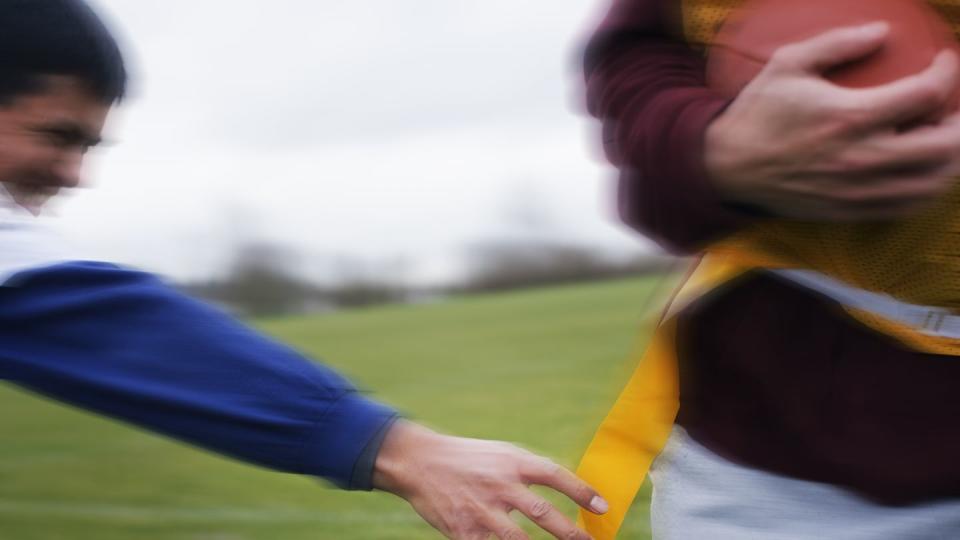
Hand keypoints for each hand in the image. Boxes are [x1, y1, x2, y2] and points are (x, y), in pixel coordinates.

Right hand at [372, 420, 607, 539]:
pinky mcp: (462, 529)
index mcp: (512, 462)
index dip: (581, 491)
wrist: (420, 461)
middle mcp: (499, 485)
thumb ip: (530, 470)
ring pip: (518, 539)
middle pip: (542, 513)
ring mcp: (480, 509)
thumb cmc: (468, 458)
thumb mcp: (501, 454)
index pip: (555, 475)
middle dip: (570, 533)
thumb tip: (567, 488)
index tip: (603, 506)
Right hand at [705, 22, 959, 220]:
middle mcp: (863, 158)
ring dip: (949, 157)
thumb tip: (882, 32)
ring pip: (934, 181)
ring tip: (940, 136)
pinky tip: (919, 168)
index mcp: (851, 117)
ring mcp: (860, 190)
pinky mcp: (852, 211)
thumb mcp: (787, 64)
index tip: (943, 61)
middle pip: (946, 144)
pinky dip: (927, 186)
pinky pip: (909, 205)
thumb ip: (837, 43)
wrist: (726, 167)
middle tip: (949, 105)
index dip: (947, 71)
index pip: (927, 93)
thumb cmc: (757, 112)